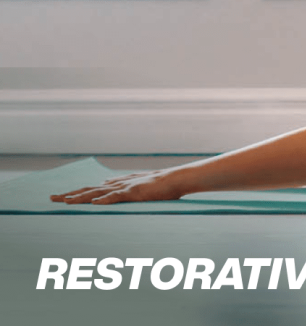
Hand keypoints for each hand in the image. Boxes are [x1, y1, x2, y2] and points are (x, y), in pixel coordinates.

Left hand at [49, 168, 184, 204]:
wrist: (176, 178)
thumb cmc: (160, 185)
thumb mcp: (137, 184)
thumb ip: (120, 183)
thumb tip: (105, 181)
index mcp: (118, 183)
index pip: (92, 188)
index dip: (76, 192)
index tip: (62, 196)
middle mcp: (118, 183)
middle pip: (89, 189)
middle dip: (70, 194)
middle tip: (52, 198)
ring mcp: (126, 187)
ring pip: (98, 192)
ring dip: (81, 197)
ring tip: (66, 201)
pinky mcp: (135, 192)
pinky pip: (117, 196)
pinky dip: (105, 199)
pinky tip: (94, 203)